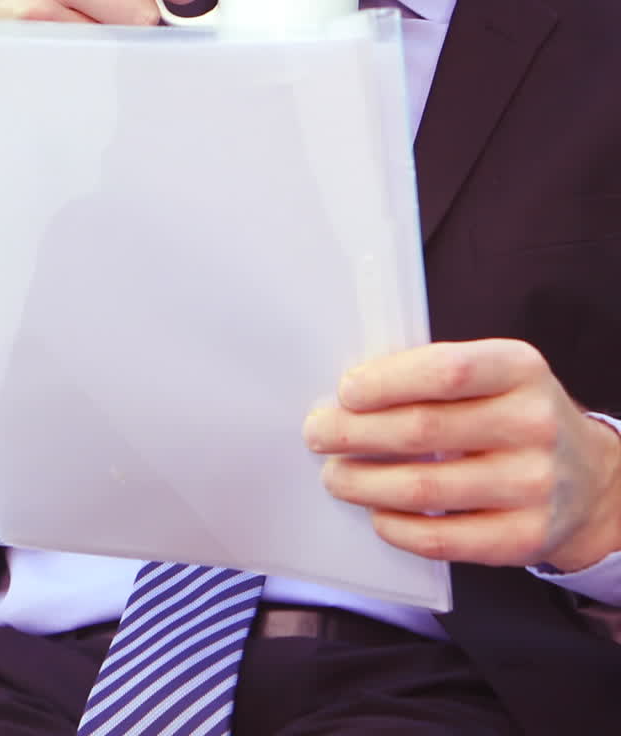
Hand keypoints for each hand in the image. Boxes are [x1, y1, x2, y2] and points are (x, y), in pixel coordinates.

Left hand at [303, 338, 620, 570]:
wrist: (588, 480)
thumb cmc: (514, 416)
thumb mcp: (494, 376)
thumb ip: (435, 377)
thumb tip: (351, 395)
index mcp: (520, 369)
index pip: (445, 371)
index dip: (387, 381)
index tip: (346, 392)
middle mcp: (533, 424)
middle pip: (423, 430)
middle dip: (355, 433)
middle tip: (319, 433)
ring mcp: (532, 485)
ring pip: (424, 487)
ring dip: (364, 482)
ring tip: (336, 476)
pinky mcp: (524, 538)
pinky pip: (443, 538)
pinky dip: (398, 527)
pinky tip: (378, 515)